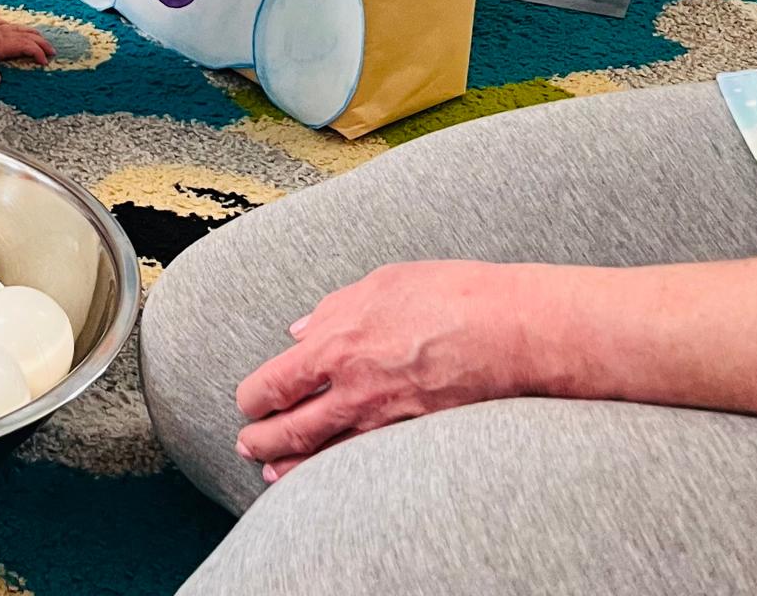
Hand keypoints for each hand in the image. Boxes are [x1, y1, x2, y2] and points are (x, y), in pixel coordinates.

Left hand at [0, 19, 55, 86]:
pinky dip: (13, 25)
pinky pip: (4, 23)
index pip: (25, 46)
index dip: (37, 53)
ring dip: (32, 33)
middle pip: (26, 37)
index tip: (44, 62)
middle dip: (41, 43)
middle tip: (52, 51)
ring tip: (41, 38)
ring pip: (18, 28)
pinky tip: (13, 25)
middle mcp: (1, 34)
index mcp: (0, 44)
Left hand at [235, 260, 531, 483]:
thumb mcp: (380, 282)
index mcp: (337, 343)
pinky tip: (327, 474)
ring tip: (272, 470)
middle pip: (291, 429)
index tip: (246, 400)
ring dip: (291, 466)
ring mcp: (385, 419)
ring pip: (324, 454)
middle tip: (247, 443)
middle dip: (262, 441)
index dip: (253, 397)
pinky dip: (336, 470)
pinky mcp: (413, 435)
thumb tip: (301, 330)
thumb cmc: (448, 294)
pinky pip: (363, 460)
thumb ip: (332, 309)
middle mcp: (354, 389)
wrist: (509, 329)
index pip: (275, 383)